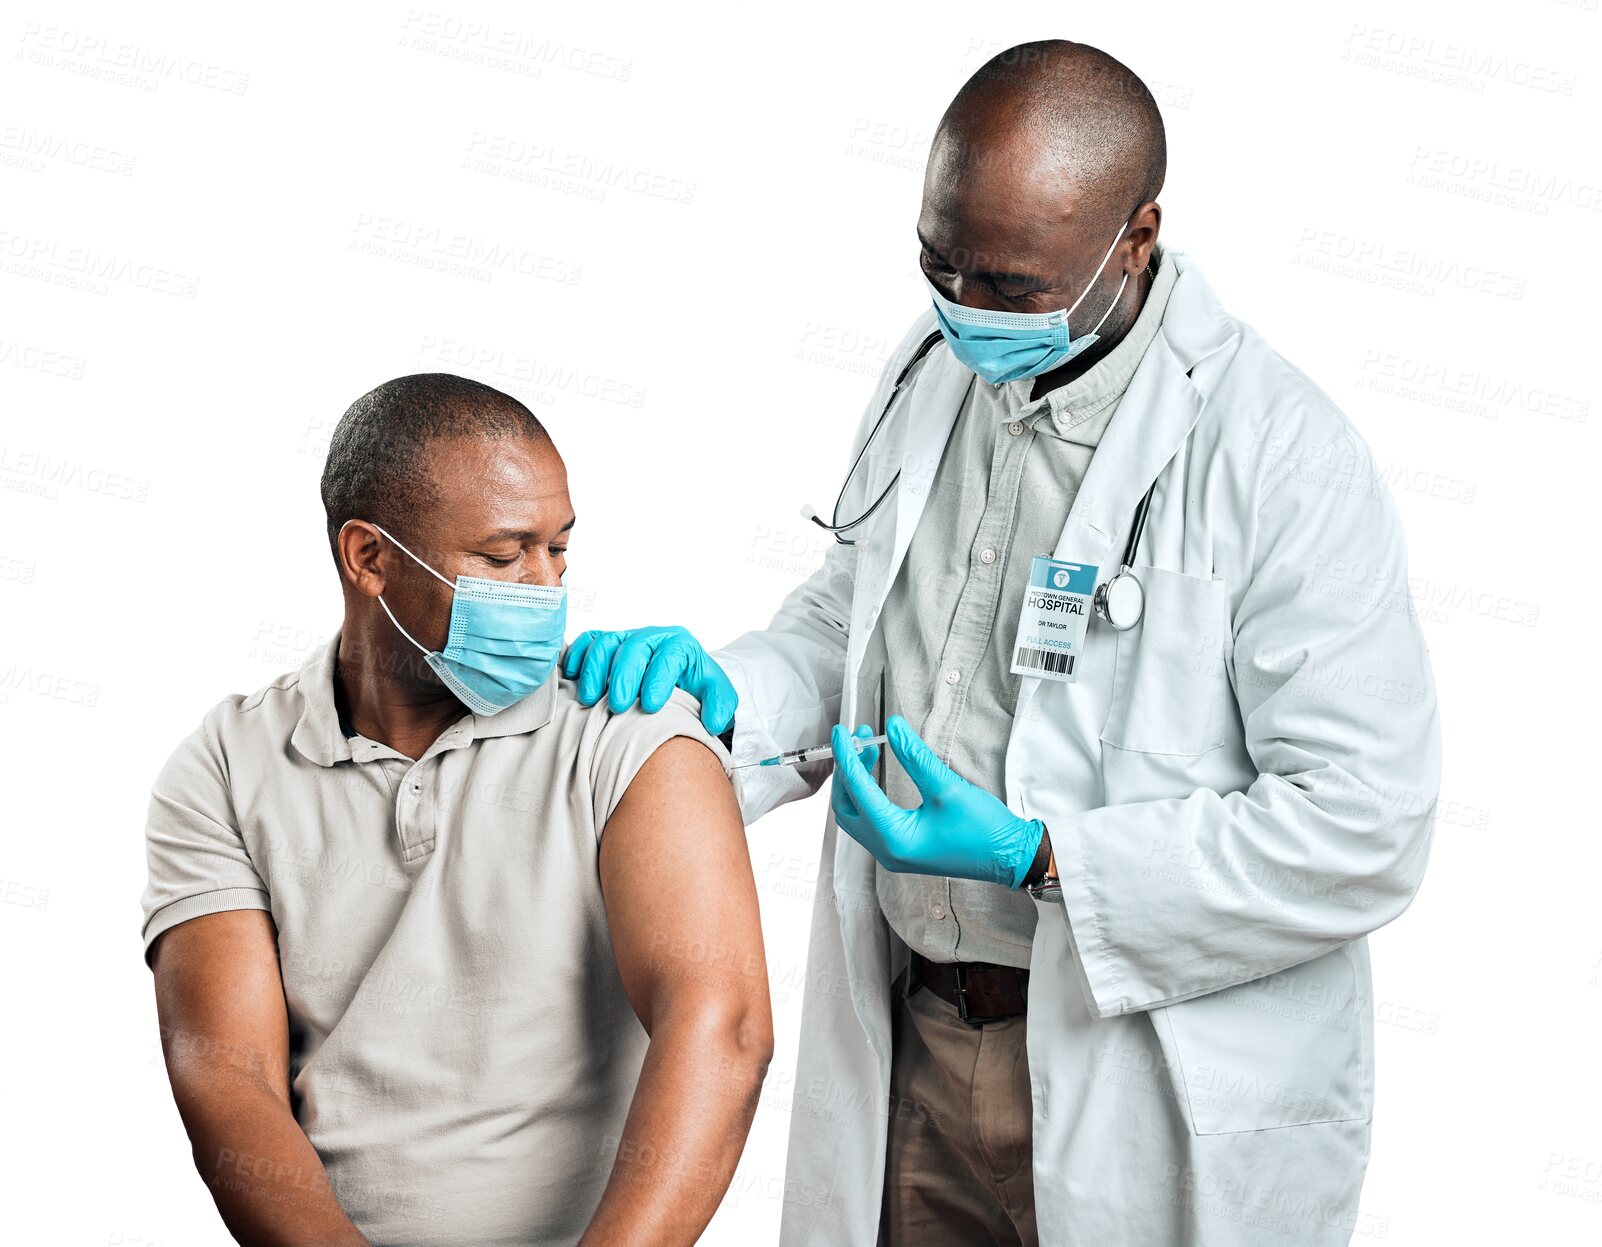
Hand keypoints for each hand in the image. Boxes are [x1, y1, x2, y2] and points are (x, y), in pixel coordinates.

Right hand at [562, 626, 737, 734]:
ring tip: (590, 699)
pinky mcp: (608, 643)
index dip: (659, 679)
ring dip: (595, 670)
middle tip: (619, 706)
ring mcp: (627, 637)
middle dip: (624, 676)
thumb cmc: (697, 687)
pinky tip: (572, 676)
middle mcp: (653, 637)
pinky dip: (577, 655)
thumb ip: (720, 706)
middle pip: (635, 647)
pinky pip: (588, 641)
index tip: (652, 706)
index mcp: (681, 645)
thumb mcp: (718, 694)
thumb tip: (714, 722)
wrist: (683, 677)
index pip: (669, 656)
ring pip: (607, 642)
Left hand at [829, 715, 1043, 888]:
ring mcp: (894, 852)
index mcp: (895, 838)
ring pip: (857, 814)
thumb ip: (915, 756)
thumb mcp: (947, 787)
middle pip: (847, 806)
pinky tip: (876, 773)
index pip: (857, 790)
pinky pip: (871, 820)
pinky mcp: (902, 848)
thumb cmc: (984, 829)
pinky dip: (867, 795)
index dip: (847, 756)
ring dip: (857, 782)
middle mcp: (887, 850)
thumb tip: (892, 727)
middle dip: (848, 770)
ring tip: (869, 750)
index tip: (842, 731)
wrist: (1009, 856)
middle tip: (859, 739)